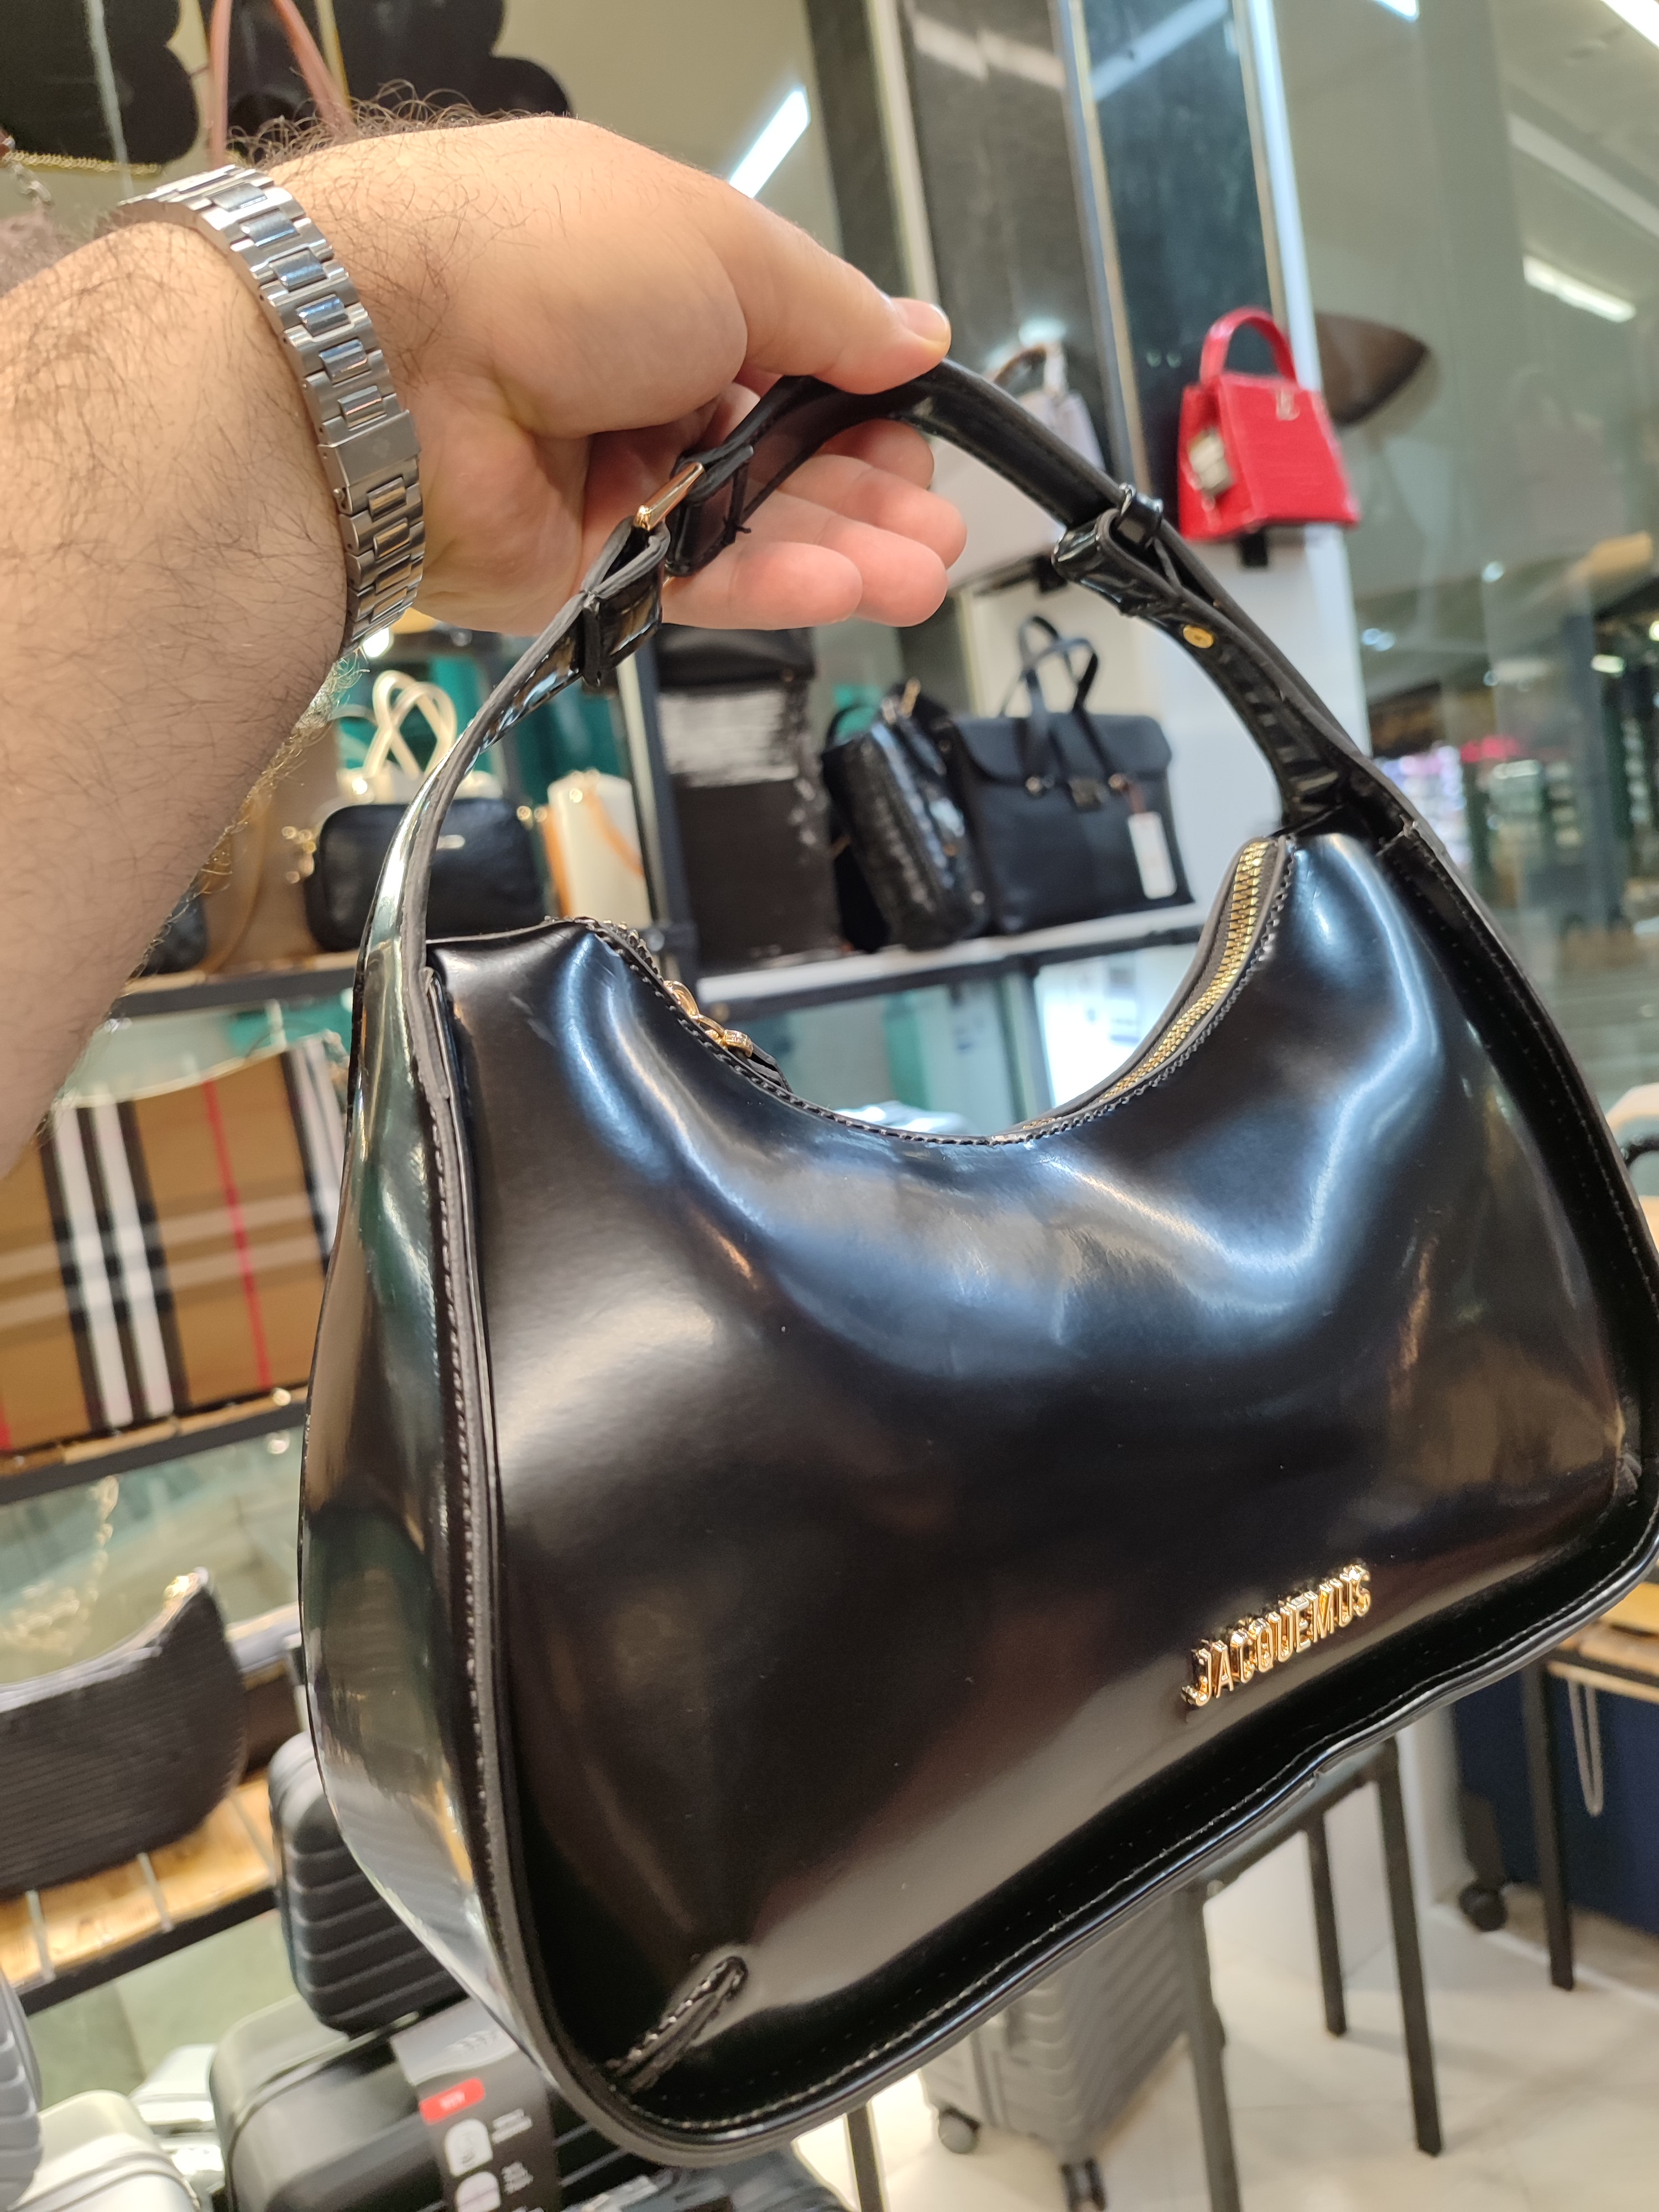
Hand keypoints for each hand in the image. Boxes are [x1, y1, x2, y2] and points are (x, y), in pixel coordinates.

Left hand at [279, 118, 964, 634]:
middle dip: (865, 490)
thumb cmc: (537, 261)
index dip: (861, 393)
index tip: (922, 423)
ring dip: (838, 550)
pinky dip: (768, 586)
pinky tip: (844, 589)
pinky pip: (688, 584)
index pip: (786, 349)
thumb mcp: (724, 247)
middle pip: (774, 452)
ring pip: (743, 528)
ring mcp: (600, 475)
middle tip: (934, 522)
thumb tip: (915, 332)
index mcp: (656, 279)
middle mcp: (628, 376)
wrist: (394, 362)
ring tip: (919, 572)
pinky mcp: (575, 565)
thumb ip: (830, 310)